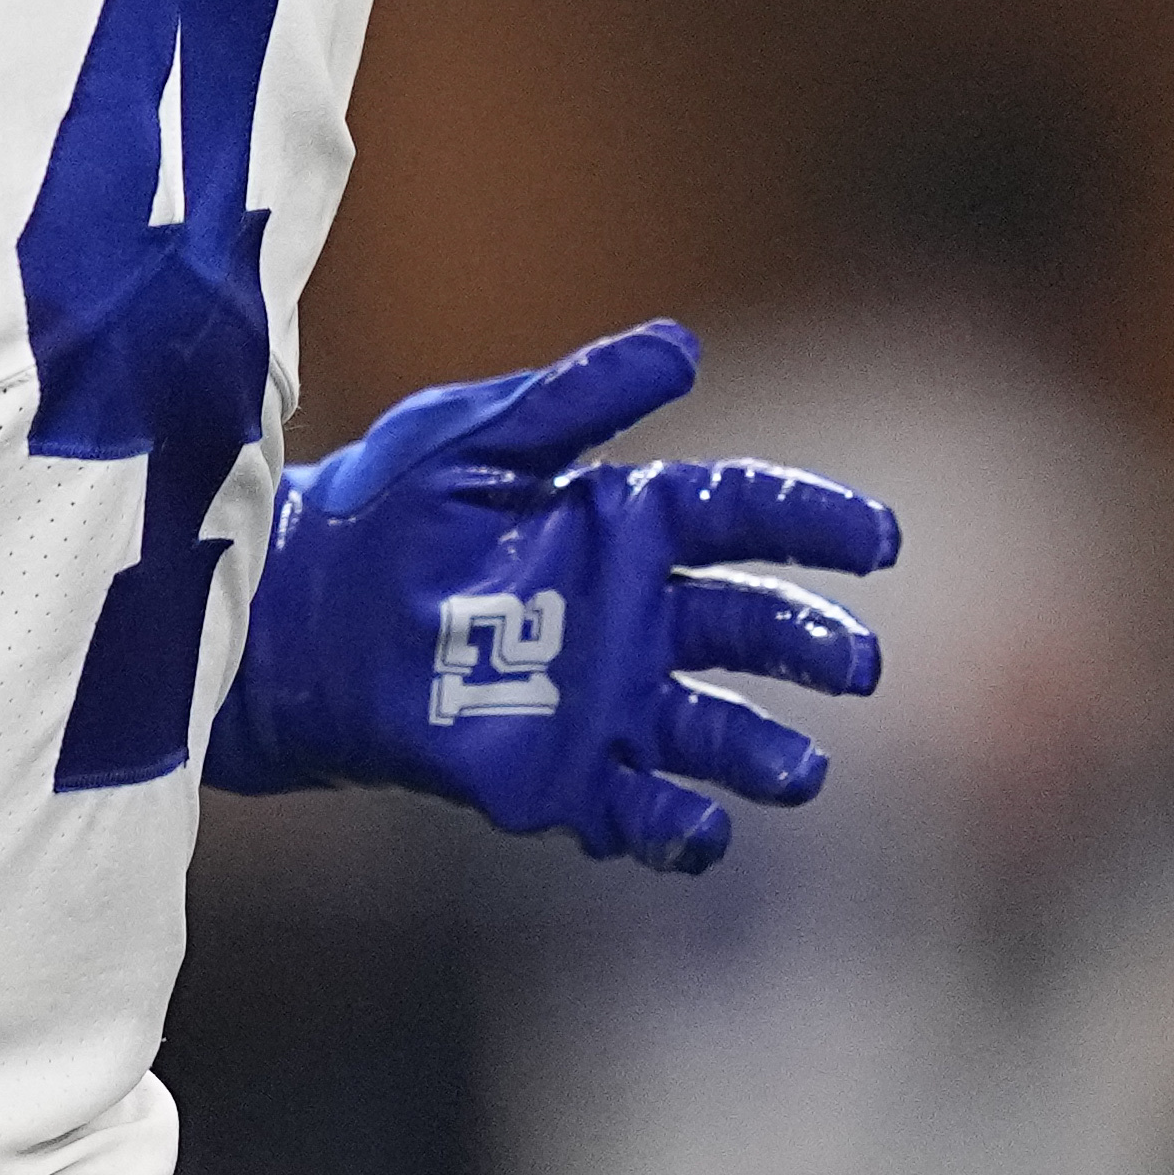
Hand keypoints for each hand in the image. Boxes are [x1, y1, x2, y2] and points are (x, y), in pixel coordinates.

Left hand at [208, 319, 901, 871]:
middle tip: (854, 662)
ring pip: (716, 732)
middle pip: (753, 628)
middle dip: (811, 644)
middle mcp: (635, 616)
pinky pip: (639, 813)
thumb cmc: (384, 511)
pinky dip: (679, 829)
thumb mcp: (475, 439)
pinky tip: (701, 828)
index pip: (744, 516)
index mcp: (624, 525)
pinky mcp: (559, 776)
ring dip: (766, 751)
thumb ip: (576, 400)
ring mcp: (605, 701)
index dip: (814, 524)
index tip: (877, 540)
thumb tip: (684, 346)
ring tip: (800, 769)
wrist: (296, 613)